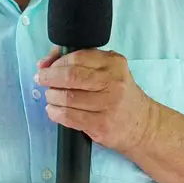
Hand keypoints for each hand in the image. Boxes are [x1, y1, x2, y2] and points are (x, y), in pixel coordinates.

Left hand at [35, 49, 157, 153]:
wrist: (142, 124)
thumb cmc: (120, 95)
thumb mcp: (108, 71)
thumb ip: (79, 61)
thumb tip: (44, 63)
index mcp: (114, 63)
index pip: (77, 57)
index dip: (56, 62)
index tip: (46, 67)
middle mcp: (113, 82)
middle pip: (71, 77)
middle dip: (49, 78)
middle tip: (42, 81)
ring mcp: (108, 105)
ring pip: (67, 97)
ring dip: (52, 96)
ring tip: (51, 97)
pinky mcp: (101, 124)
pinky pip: (69, 116)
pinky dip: (55, 112)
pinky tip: (54, 110)